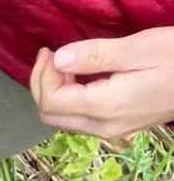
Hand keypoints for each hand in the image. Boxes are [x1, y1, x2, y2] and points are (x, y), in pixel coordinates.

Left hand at [31, 31, 173, 139]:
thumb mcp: (138, 49)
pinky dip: (70, 99)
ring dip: (55, 93)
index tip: (50, 51)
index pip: (51, 101)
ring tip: (64, 64)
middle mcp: (101, 127)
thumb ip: (96, 56)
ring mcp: (108, 131)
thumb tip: (59, 60)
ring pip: (62, 120)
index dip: (42, 76)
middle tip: (51, 56)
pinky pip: (79, 120)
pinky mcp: (116, 129)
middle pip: (50, 116)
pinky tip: (79, 78)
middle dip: (42, 86)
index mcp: (104, 107)